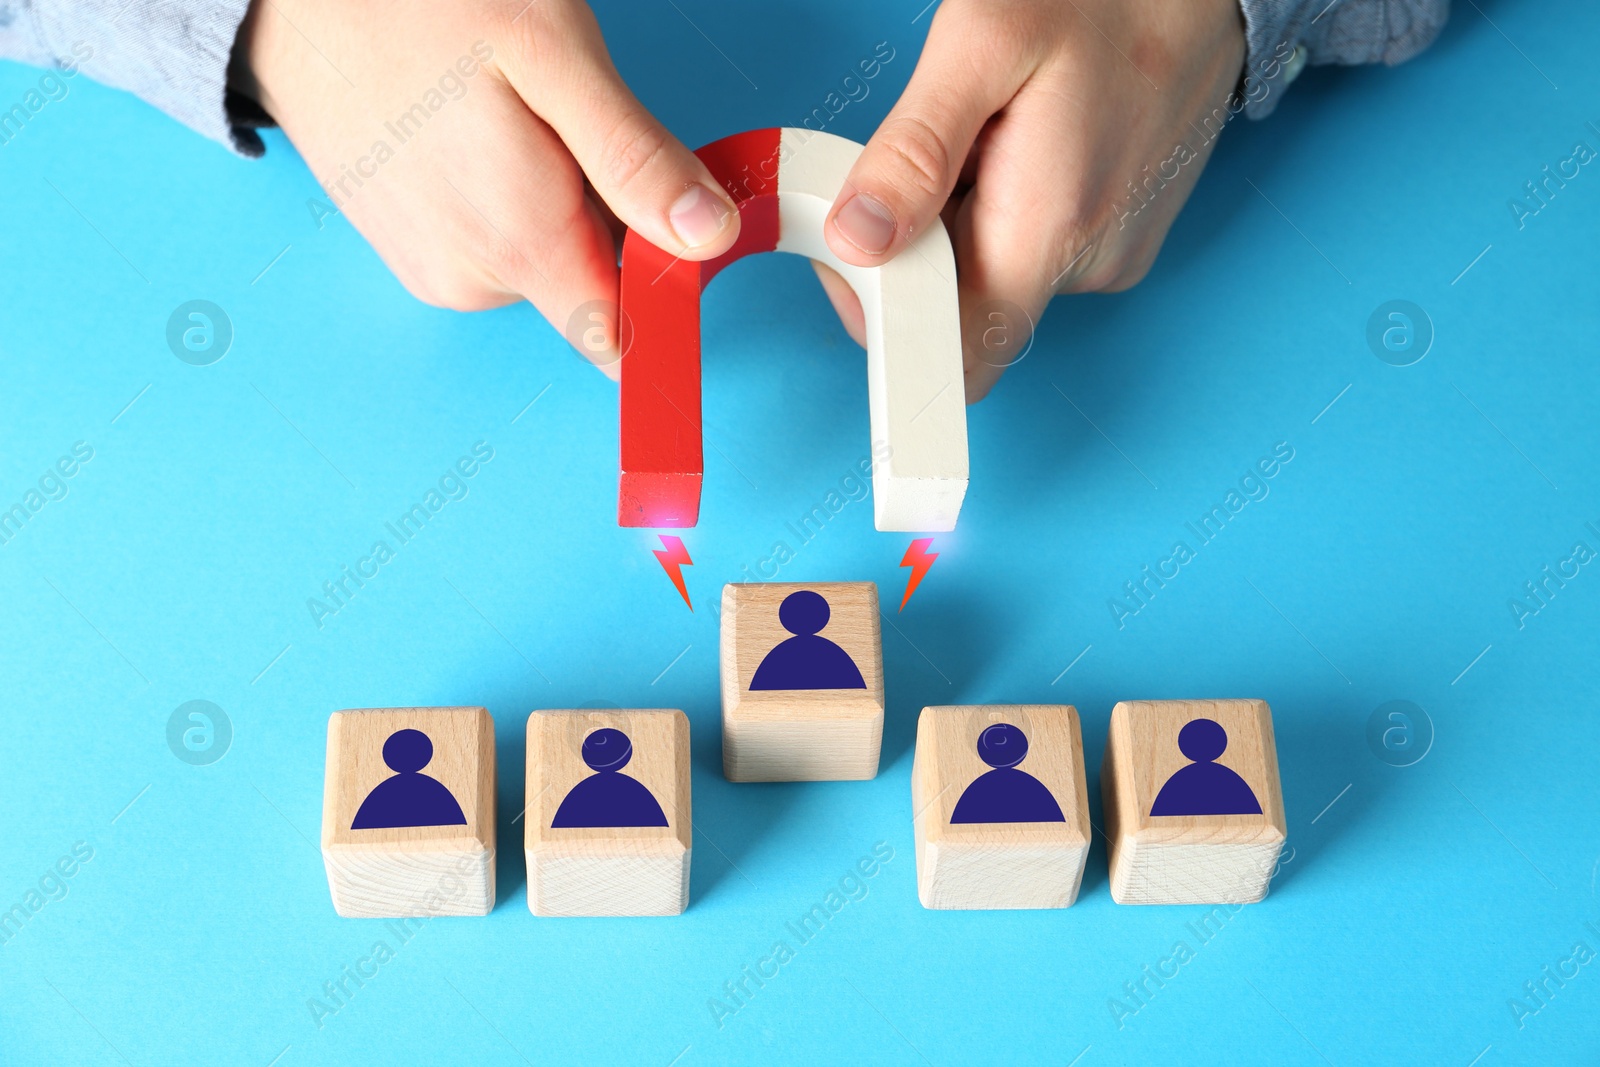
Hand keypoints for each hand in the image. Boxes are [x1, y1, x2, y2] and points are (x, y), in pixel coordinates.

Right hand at [233, 0, 741, 378]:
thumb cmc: (418, 1)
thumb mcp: (555, 56)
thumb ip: (633, 161)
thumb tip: (709, 238)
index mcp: (520, 244)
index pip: (625, 339)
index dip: (667, 288)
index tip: (679, 228)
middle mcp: (470, 280)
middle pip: (591, 287)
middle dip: (608, 219)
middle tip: (574, 124)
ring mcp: (428, 267)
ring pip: (541, 259)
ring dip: (553, 200)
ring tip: (507, 114)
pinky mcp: (403, 246)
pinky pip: (490, 241)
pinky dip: (505, 195)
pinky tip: (474, 129)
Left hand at [813, 0, 1246, 399]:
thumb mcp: (983, 40)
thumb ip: (916, 150)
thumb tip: (858, 240)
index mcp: (1050, 228)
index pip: (958, 356)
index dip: (893, 325)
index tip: (863, 260)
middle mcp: (1089, 263)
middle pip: (964, 313)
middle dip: (922, 250)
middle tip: (930, 160)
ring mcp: (1112, 257)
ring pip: (995, 278)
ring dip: (965, 222)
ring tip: (994, 136)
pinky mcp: (1121, 241)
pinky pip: (1034, 253)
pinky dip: (1007, 212)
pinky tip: (1025, 148)